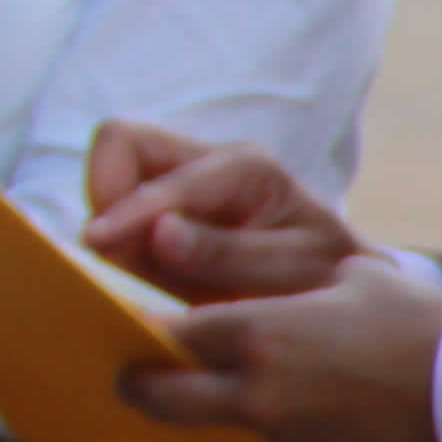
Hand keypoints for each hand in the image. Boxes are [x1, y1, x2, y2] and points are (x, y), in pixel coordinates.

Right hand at [82, 121, 369, 303]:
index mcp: (244, 167)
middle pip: (121, 145)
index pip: (151, 157)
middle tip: (121, 257)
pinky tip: (154, 276)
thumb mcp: (295, 273)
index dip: (120, 203)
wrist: (345, 296)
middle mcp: (209, 161)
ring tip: (151, 276)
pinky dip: (123, 240)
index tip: (96, 245)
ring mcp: (186, 181)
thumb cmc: (327, 282)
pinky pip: (122, 211)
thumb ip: (227, 254)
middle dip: (107, 199)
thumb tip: (156, 233)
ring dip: (116, 225)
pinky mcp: (169, 210)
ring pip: (113, 177)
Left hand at [116, 256, 441, 441]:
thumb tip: (225, 260)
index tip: (120, 319)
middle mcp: (254, 388)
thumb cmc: (413, 324)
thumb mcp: (344, 277)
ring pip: (201, 423)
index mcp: (256, 332)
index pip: (163, 333)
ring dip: (187, 406)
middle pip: (156, 395)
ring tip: (181, 384)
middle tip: (125, 369)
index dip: (136, 326)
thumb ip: (276, 278)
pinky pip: (250, 439)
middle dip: (135, 382)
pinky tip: (252, 402)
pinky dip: (239, 423)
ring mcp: (277, 430)